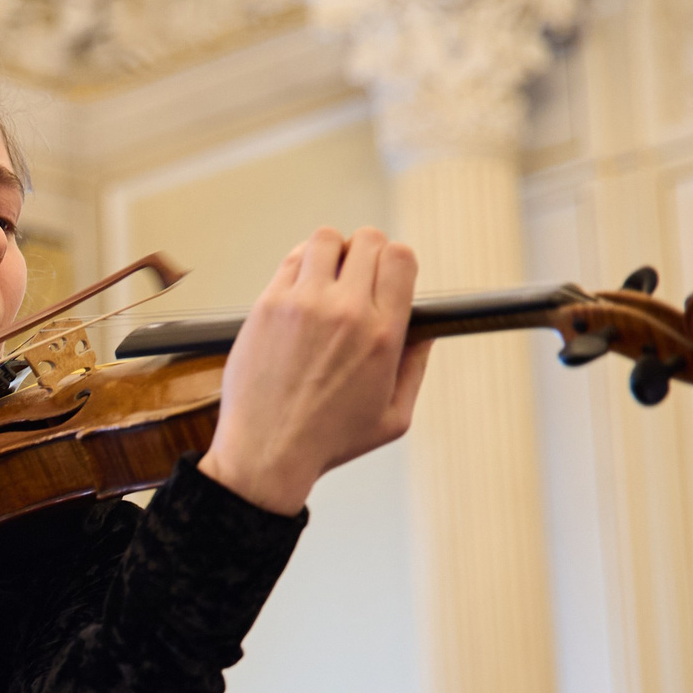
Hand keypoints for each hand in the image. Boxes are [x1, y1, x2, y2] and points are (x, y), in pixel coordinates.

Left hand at [198, 225, 427, 515]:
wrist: (266, 454)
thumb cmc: (327, 441)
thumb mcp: (394, 416)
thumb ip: (415, 366)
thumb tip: (427, 330)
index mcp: (382, 335)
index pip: (401, 259)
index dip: (398, 261)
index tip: (389, 276)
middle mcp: (345, 312)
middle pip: (369, 240)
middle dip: (368, 253)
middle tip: (358, 277)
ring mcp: (302, 304)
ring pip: (327, 238)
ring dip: (333, 251)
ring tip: (328, 277)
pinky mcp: (268, 305)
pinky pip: (291, 258)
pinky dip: (301, 264)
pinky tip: (302, 287)